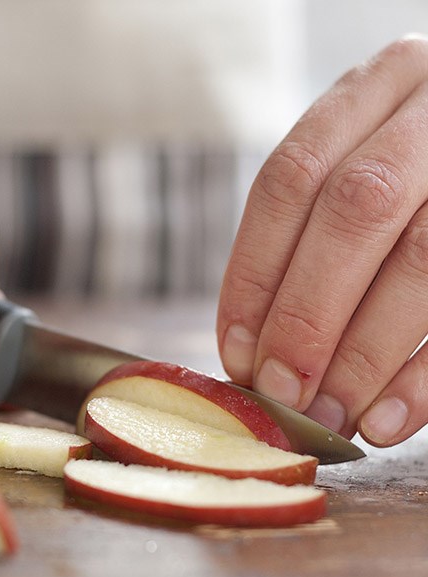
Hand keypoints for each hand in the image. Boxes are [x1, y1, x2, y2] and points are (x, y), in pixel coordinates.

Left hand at [217, 36, 427, 446]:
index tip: (237, 353)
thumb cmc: (411, 188)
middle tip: (282, 395)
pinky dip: (425, 376)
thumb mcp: (360, 176)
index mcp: (379, 87)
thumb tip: (254, 358)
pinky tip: (389, 421)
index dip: (255, 274)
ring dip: (364, 356)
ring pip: (423, 256)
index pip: (293, 178)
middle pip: (357, 209)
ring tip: (331, 418)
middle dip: (307, 317)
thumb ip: (313, 243)